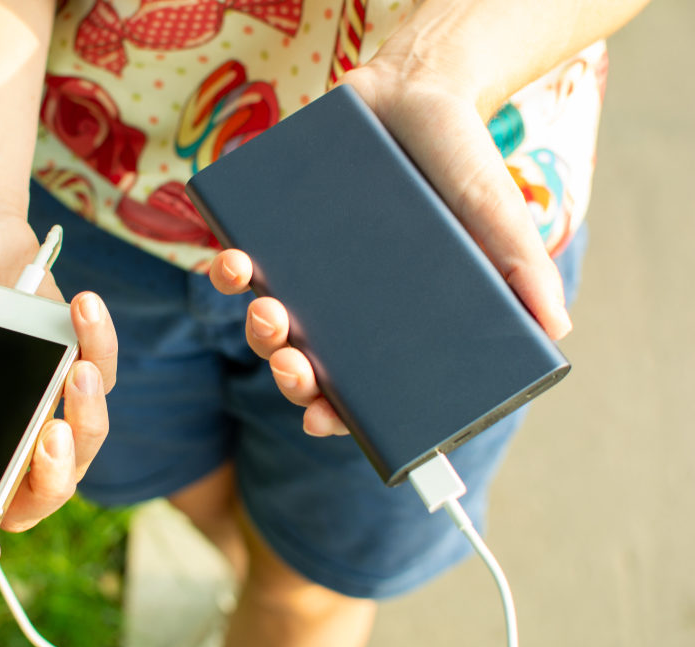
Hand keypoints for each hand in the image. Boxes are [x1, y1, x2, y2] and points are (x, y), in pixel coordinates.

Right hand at [0, 209, 117, 541]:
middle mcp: (3, 429)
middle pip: (43, 488)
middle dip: (54, 476)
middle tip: (51, 437)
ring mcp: (44, 398)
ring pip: (85, 438)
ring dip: (89, 410)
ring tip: (77, 367)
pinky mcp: (76, 359)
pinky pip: (102, 371)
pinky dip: (100, 344)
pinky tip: (83, 306)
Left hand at [209, 65, 570, 437]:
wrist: (415, 89)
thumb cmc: (460, 163)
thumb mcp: (494, 213)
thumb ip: (521, 267)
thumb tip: (555, 331)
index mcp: (387, 322)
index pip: (356, 388)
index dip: (334, 414)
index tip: (320, 420)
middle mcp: (339, 305)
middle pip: (302, 363)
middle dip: (290, 373)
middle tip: (293, 362)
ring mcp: (301, 270)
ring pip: (264, 321)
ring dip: (257, 329)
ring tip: (267, 308)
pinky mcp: (272, 231)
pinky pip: (237, 262)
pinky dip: (227, 270)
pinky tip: (232, 263)